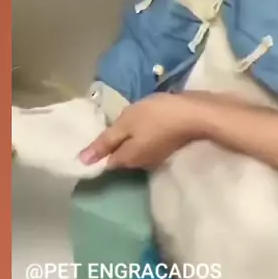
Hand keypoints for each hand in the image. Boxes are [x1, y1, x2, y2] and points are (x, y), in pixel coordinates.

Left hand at [78, 93, 197, 169]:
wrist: (195, 114)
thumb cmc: (156, 115)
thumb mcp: (126, 123)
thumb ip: (105, 142)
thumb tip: (82, 161)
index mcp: (127, 159)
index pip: (105, 161)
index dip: (97, 152)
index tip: (93, 138)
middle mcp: (140, 164)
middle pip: (120, 157)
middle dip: (113, 145)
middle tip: (109, 124)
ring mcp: (155, 158)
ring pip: (134, 151)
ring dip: (128, 140)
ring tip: (126, 121)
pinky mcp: (166, 149)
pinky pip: (146, 145)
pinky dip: (141, 136)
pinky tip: (144, 123)